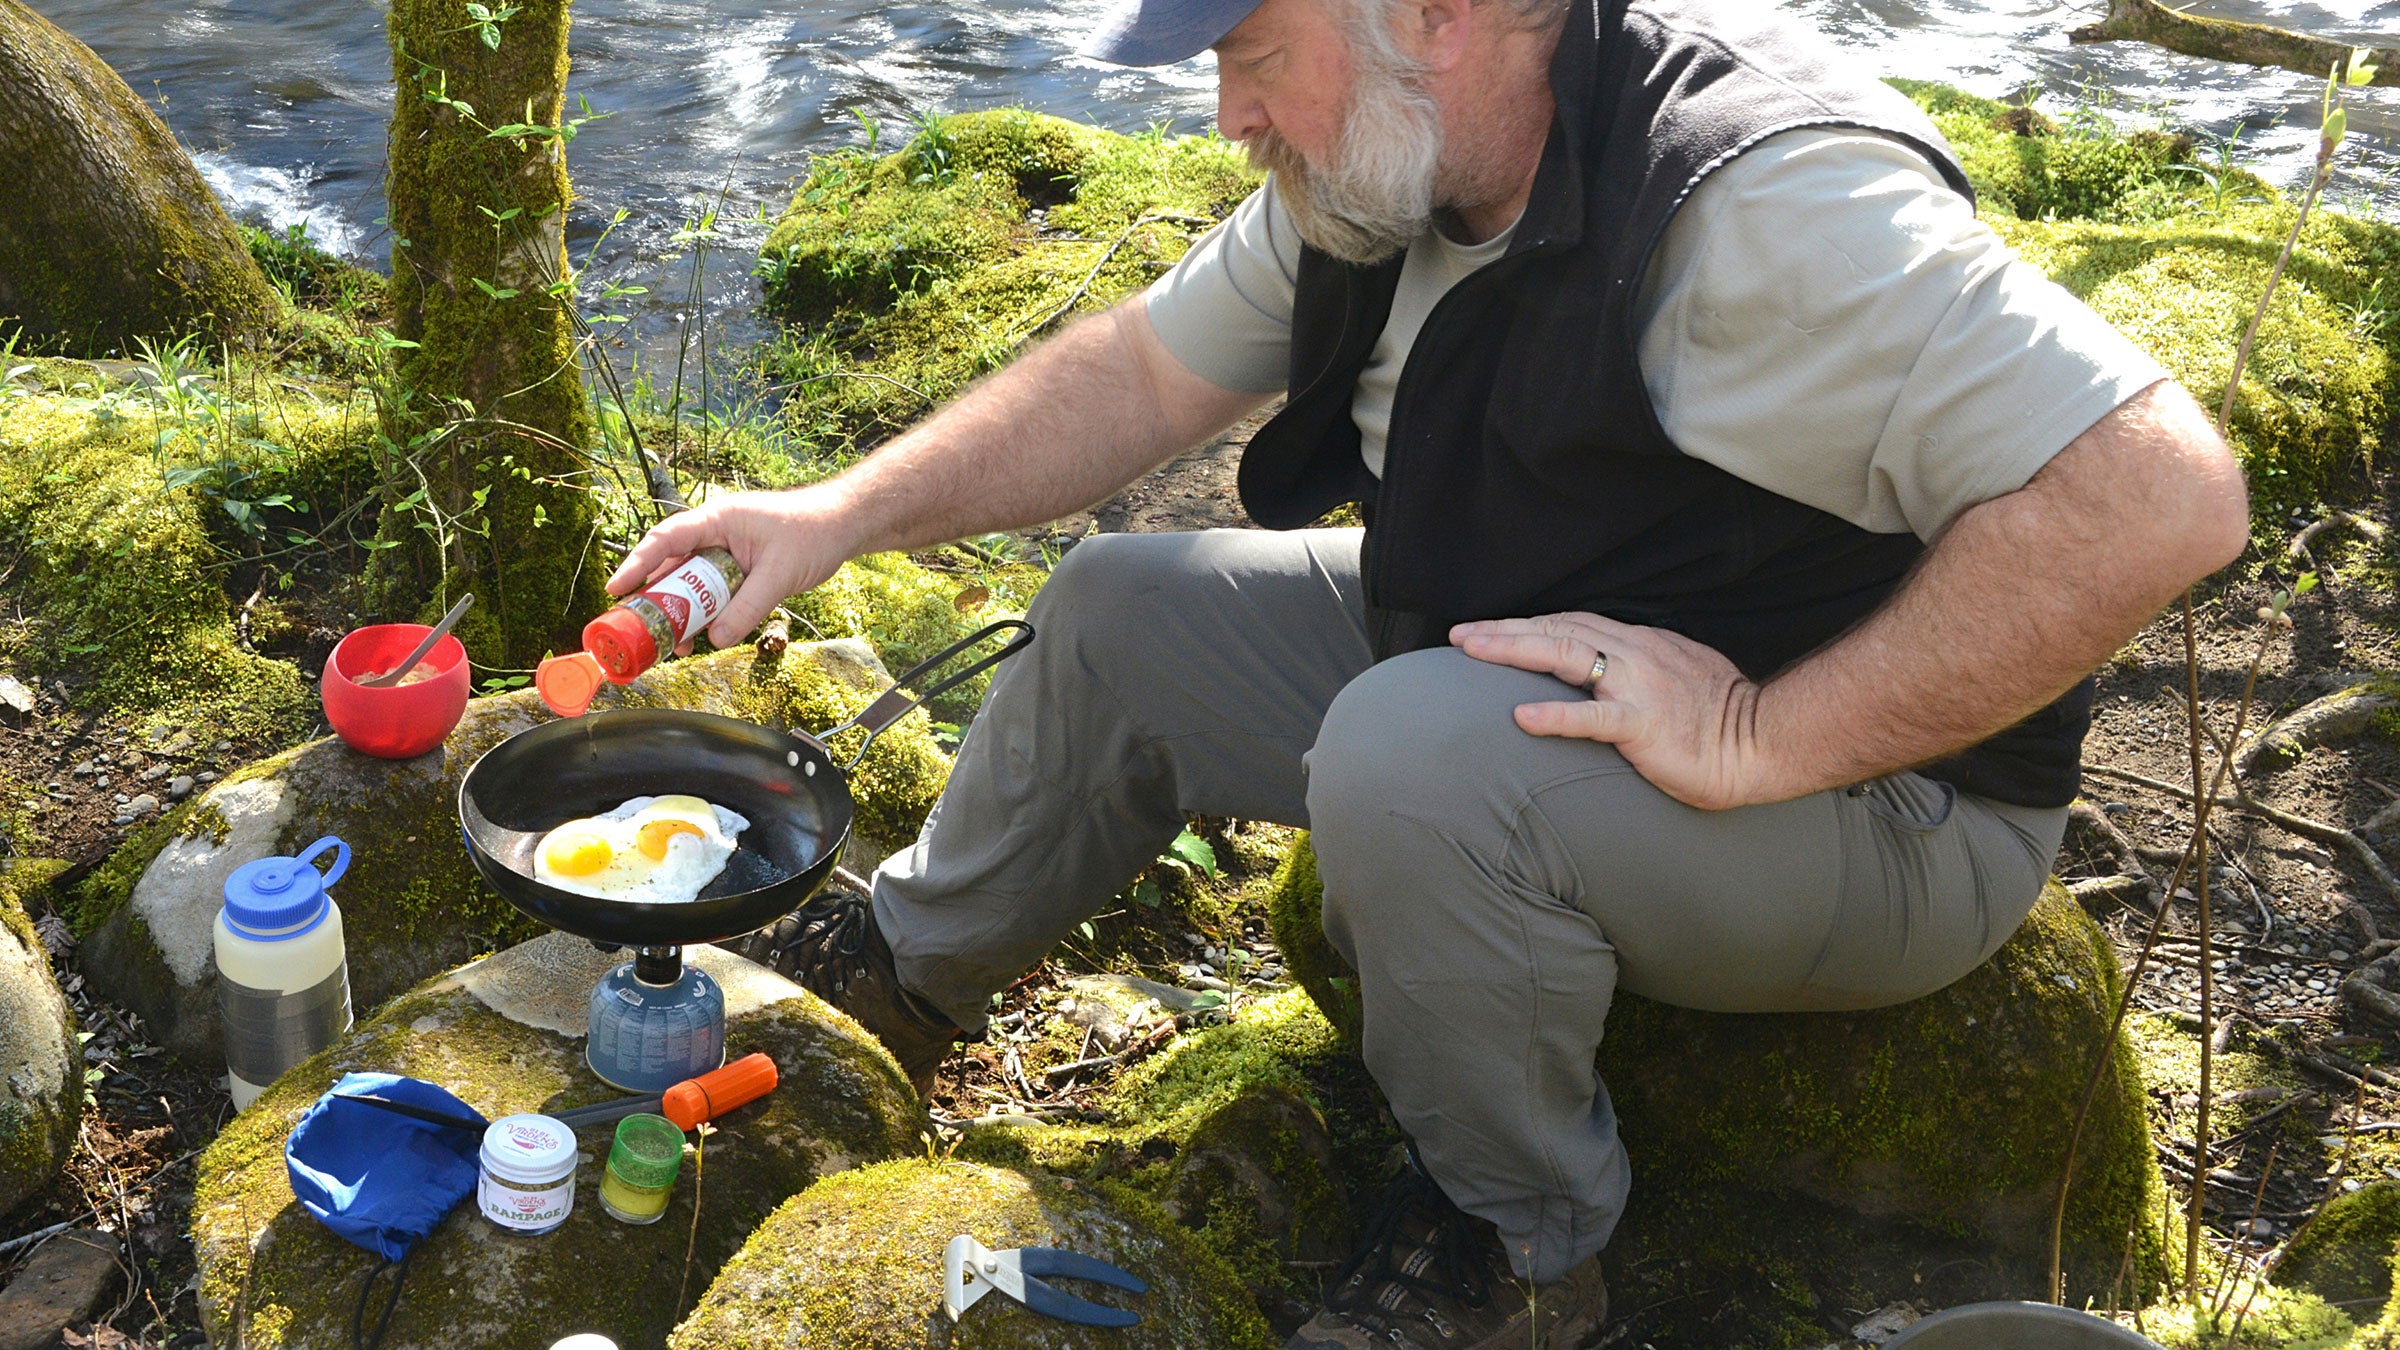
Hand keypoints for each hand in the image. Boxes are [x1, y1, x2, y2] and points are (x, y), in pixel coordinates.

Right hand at [607, 488, 856, 651]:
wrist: (842, 526)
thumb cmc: (812, 534)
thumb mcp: (779, 575)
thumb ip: (747, 607)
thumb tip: (715, 639)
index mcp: (717, 519)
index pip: (666, 539)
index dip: (637, 564)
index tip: (616, 590)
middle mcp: (715, 534)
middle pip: (673, 567)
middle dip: (658, 601)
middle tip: (644, 632)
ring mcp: (725, 551)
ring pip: (691, 584)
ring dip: (683, 613)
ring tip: (679, 645)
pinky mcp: (737, 569)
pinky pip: (713, 592)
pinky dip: (707, 613)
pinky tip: (704, 636)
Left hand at [1449, 612, 1777, 810]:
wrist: (1763, 742)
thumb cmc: (1719, 718)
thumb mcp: (1675, 675)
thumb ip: (1637, 667)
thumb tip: (1601, 670)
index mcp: (1640, 644)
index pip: (1572, 622)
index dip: (1527, 624)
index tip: (1488, 629)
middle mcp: (1635, 654)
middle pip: (1557, 629)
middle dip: (1504, 630)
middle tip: (1459, 634)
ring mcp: (1639, 686)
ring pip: (1565, 655)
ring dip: (1513, 650)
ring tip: (1471, 651)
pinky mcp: (1645, 725)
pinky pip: (1594, 717)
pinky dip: (1556, 714)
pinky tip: (1521, 717)